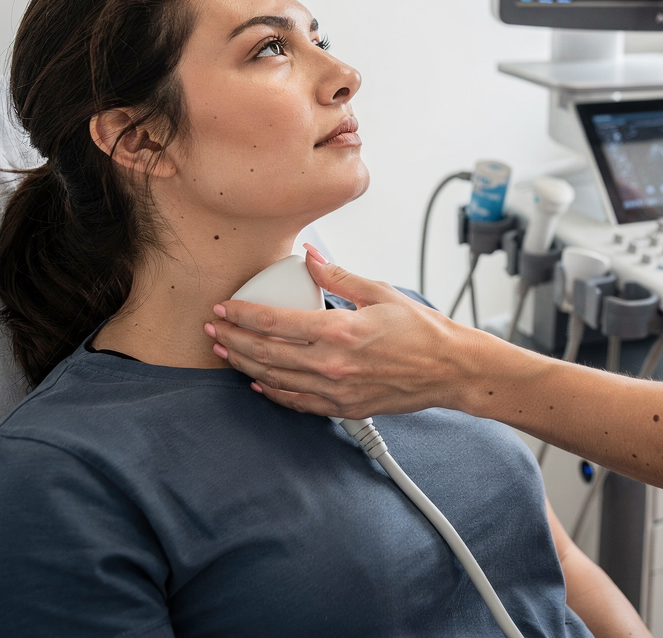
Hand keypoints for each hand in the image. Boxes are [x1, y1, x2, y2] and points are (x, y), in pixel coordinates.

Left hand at [205, 253, 483, 418]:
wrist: (449, 369)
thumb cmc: (422, 330)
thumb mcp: (380, 292)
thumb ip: (339, 275)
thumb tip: (311, 255)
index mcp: (340, 331)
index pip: (275, 323)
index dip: (242, 315)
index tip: (223, 308)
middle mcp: (332, 364)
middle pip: (266, 353)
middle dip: (232, 341)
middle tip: (213, 330)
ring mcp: (336, 390)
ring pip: (275, 380)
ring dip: (245, 365)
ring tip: (226, 352)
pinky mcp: (343, 407)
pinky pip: (297, 402)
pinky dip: (273, 392)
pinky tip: (259, 382)